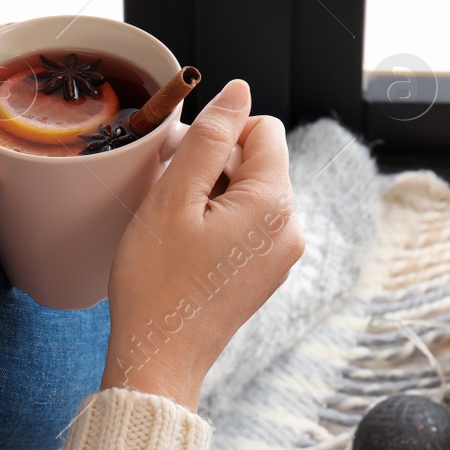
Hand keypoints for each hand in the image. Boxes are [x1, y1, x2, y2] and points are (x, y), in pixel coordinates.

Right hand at [101, 80, 303, 409]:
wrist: (159, 358)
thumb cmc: (157, 282)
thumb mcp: (174, 198)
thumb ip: (209, 137)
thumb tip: (238, 91)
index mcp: (274, 203)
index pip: (262, 127)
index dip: (217, 133)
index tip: (180, 162)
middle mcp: (291, 228)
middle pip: (257, 160)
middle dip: (213, 164)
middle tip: (166, 196)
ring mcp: (281, 255)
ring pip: (249, 192)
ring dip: (210, 194)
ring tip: (173, 227)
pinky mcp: (266, 274)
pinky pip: (247, 225)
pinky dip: (216, 222)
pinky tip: (185, 246)